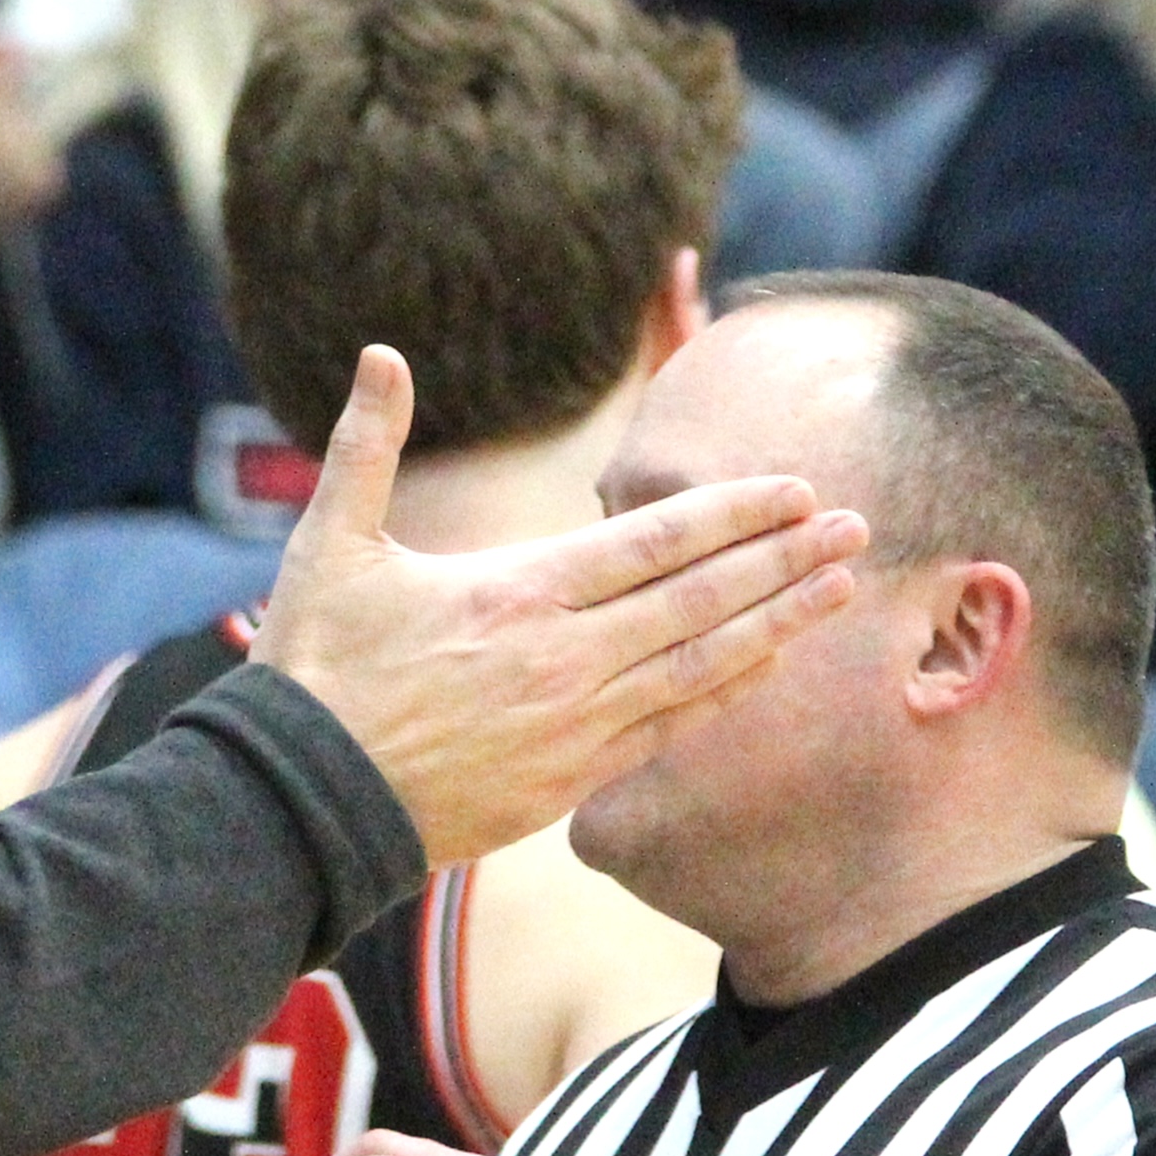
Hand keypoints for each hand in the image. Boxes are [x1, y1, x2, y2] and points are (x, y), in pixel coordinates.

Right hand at [250, 348, 866, 867]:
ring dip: (779, 625)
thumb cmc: (314, 668)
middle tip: (856, 526)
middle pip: (703, 600)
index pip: (656, 541)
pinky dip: (726, 695)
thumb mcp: (329, 544)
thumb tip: (381, 352)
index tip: (798, 487)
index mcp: (520, 591)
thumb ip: (366, 444)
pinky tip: (769, 669)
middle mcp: (566, 658)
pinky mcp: (569, 783)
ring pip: (703, 667)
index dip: (736, 511)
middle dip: (785, 559)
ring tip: (839, 590)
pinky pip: (669, 730)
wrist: (299, 804)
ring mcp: (575, 726)